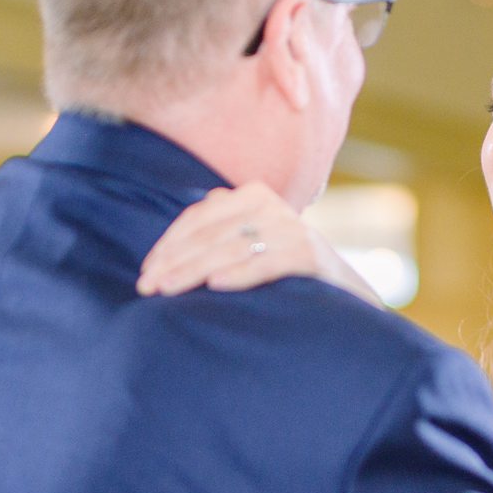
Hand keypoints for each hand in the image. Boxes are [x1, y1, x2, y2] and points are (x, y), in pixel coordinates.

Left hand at [135, 184, 379, 306]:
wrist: (346, 295)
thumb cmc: (285, 275)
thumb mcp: (250, 247)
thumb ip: (219, 239)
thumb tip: (162, 259)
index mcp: (251, 196)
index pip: (198, 218)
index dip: (168, 245)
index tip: (146, 273)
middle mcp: (271, 205)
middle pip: (209, 234)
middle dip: (173, 261)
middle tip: (146, 287)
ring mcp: (292, 229)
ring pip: (230, 248)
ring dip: (195, 270)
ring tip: (169, 290)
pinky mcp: (309, 255)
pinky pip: (266, 263)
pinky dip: (240, 273)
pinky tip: (215, 285)